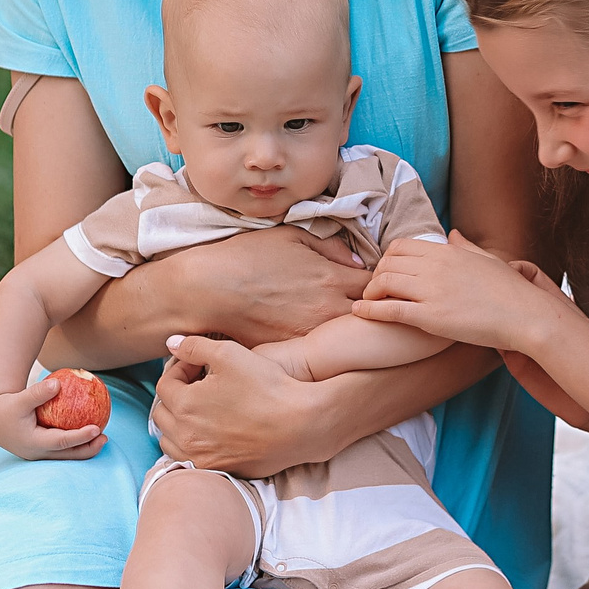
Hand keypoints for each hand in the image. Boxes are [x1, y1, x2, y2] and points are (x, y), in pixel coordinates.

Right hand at [0, 376, 107, 461]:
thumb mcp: (18, 399)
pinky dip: (76, 442)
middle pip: (68, 455)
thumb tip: (58, 383)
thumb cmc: (5, 407)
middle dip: (88, 449)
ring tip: (102, 437)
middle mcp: (38, 453)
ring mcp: (40, 454)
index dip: (80, 437)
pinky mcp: (41, 450)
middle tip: (105, 437)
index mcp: (33, 443)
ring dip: (85, 448)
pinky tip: (89, 429)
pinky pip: (63, 448)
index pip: (61, 442)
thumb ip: (37, 393)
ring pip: (67, 455)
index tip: (97, 428)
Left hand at [149, 333, 327, 476]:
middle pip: (163, 413)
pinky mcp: (218, 470)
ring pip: (170, 440)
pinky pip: (189, 459)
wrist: (301, 424)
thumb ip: (194, 346)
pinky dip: (191, 444)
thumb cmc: (266, 386)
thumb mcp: (228, 353)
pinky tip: (210, 430)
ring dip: (178, 421)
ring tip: (201, 407)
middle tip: (198, 383)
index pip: (165, 384)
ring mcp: (202, 458)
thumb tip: (171, 342)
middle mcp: (187, 437)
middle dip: (176, 394)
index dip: (179, 368)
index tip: (198, 364)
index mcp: (185, 406)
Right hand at [172, 225, 371, 343]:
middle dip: (373, 308)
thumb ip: (331, 247)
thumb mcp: (291, 236)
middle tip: (370, 304)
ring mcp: (313, 334)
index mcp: (332, 277)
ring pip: (349, 336)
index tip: (373, 281)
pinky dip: (325, 344)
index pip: (377, 283)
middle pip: (372, 314)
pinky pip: (322, 350)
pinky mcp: (295, 351)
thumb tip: (358, 261)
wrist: (209, 290)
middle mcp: (328, 309)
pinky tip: (319, 337)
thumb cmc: (247, 257)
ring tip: (346, 323)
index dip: (379, 281)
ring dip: (350, 328)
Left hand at [353, 231, 571, 353]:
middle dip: (375, 275)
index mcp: (448, 251)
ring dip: (370, 292)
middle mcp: (436, 267)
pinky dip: (369, 310)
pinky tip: (359, 313)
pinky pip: (390, 310)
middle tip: (373, 289)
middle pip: (388, 262)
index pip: (402, 245)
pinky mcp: (431, 317)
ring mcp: (432, 291)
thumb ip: (465, 246)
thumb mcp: (487, 260)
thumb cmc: (511, 290)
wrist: (525, 315)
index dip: (388, 258)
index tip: (386, 272)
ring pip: (384, 282)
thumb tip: (453, 234)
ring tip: (367, 302)